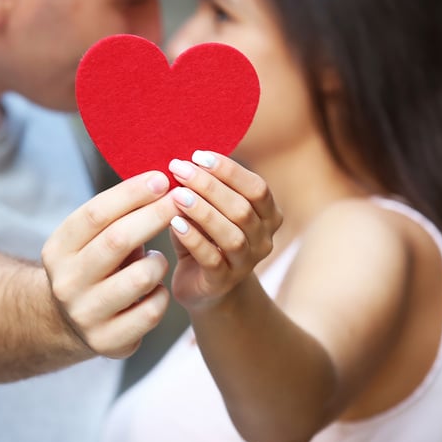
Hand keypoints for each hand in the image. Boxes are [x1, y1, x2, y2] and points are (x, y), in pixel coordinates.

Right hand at [41, 171, 178, 358]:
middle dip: (155, 215)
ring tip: (158, 259)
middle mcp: (67, 283)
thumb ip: (118, 215)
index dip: (132, 193)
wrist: (69, 322)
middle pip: (118, 240)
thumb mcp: (91, 239)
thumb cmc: (94, 265)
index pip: (96, 213)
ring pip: (141, 277)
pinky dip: (161, 295)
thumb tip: (162, 182)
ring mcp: (86, 315)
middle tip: (182, 200)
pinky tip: (153, 290)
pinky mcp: (108, 341)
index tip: (162, 178)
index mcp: (58, 250)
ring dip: (159, 262)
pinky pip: (152, 310)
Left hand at [165, 151, 281, 311]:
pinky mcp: (222, 282)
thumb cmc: (205, 238)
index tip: (198, 156)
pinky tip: (174, 223)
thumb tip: (184, 161)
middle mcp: (263, 240)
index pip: (257, 188)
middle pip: (243, 209)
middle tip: (180, 169)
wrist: (203, 286)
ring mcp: (245, 264)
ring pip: (231, 235)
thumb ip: (205, 189)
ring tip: (176, 196)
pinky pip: (211, 259)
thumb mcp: (210, 209)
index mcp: (267, 216)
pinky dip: (193, 239)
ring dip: (203, 212)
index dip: (229, 170)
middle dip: (210, 186)